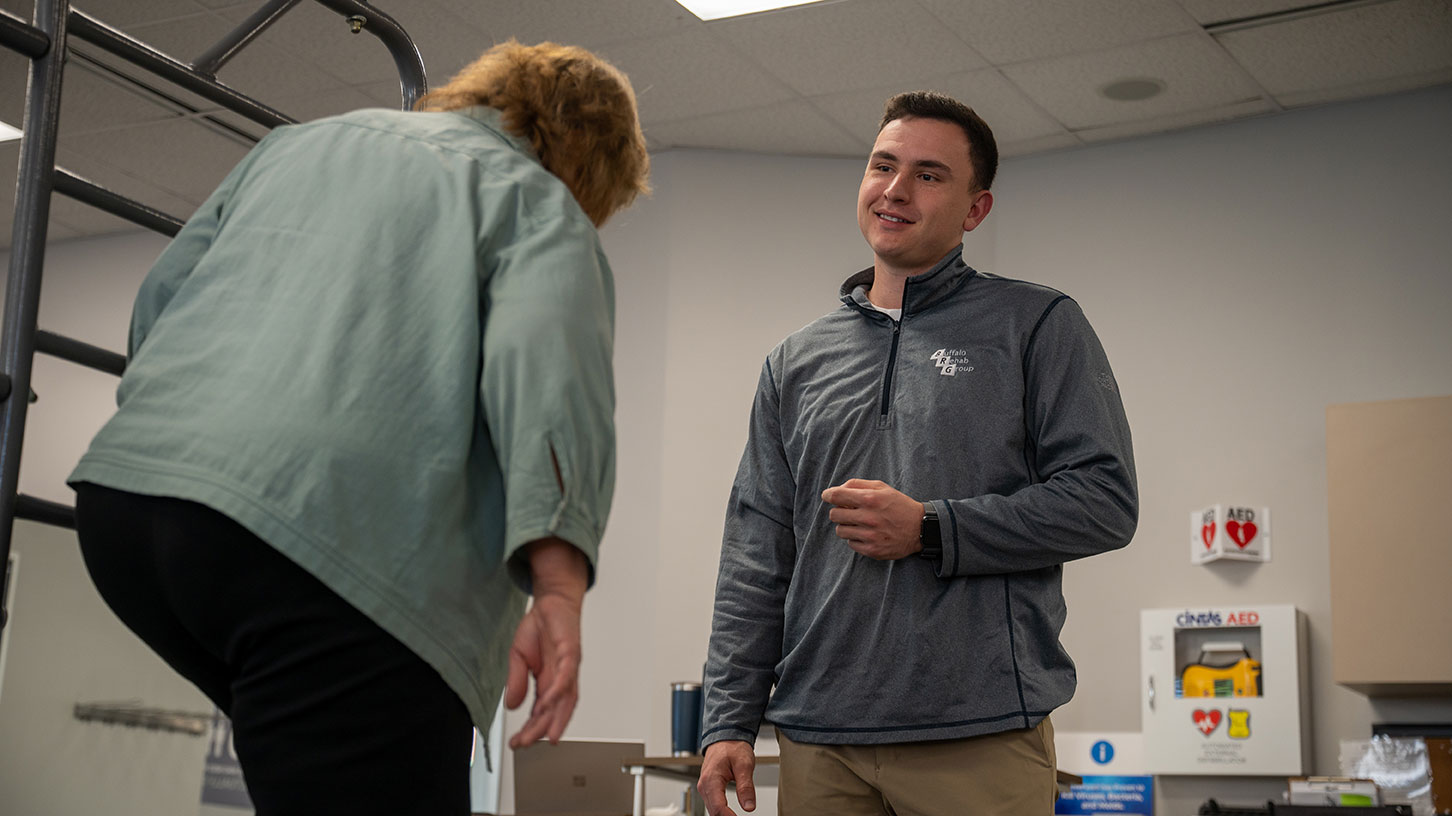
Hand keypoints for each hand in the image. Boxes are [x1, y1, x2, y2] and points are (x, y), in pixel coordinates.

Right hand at [506, 538, 587, 748]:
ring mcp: (568, 667)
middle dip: (541, 730)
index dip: (530, 728)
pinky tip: (548, 702)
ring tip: (545, 734)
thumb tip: (511, 705)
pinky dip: (558, 691)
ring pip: (565, 699)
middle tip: (525, 743)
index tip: (517, 742)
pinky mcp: (571, 653)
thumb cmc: (541, 627)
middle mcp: (561, 678)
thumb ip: (517, 681)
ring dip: (555, 718)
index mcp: (548, 681)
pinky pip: (566, 676)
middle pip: (555, 711)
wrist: (552, 601)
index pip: (541, 712)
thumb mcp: (518, 657)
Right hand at [698, 740, 756, 815]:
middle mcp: (704, 785)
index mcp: (711, 779)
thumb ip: (746, 787)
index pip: (718, 807)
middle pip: (713, 811)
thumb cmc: (733, 747)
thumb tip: (749, 807)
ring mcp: (704, 787)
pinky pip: (712, 804)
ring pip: (712, 810)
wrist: (726, 737)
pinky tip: (730, 814)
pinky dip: (721, 811)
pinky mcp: (708, 788)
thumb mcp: (744, 765)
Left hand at [821, 478, 924, 559]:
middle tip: (850, 511)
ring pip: (840, 531)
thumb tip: (835, 490)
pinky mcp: (872, 550)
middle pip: (834, 514)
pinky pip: (850, 543)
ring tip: (860, 523)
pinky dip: (855, 538)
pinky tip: (867, 534)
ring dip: (846, 526)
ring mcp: (870, 536)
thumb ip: (857, 485)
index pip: (836, 496)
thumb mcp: (882, 487)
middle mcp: (869, 517)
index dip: (828, 495)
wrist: (920, 528)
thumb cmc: (898, 505)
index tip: (827, 496)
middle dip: (839, 511)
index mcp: (870, 499)